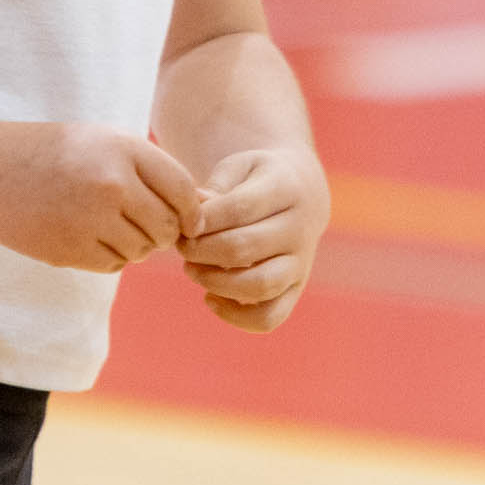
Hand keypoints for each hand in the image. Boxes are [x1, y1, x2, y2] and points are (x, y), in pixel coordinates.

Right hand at [0, 121, 202, 271]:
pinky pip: (114, 265)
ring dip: (134, 245)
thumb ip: (147, 168)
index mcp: (124, 149)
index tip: (188, 219)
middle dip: (163, 232)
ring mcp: (90, 218)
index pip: (184, 190)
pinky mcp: (70, 249)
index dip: (192, 211)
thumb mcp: (102, 140)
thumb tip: (201, 207)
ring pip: (142, 250)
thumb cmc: (53, 153)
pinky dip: (110, 257)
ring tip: (108, 225)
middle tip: (144, 225)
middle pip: (167, 227)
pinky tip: (88, 236)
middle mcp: (113, 183)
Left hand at [178, 146, 328, 330]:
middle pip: (245, 248)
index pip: (240, 208)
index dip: (204, 219)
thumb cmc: (256, 181)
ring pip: (260, 285)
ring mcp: (301, 263)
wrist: (302, 195)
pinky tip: (209, 298)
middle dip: (201, 251)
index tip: (183, 224)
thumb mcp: (239, 167)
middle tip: (182, 246)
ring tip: (192, 270)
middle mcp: (300, 229)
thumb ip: (216, 187)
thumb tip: (194, 214)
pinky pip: (269, 317)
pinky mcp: (295, 290)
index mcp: (286, 189)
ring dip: (215, 282)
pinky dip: (235, 317)